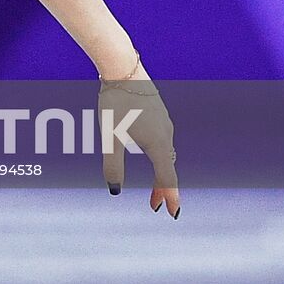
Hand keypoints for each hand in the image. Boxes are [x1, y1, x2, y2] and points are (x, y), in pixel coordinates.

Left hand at [98, 73, 181, 218]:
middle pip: (168, 167)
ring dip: (161, 170)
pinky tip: (150, 153)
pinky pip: (163, 139)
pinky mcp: (159, 112)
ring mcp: (165, 122)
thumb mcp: (110, 137)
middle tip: (155, 204)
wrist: (122, 69)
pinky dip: (159, 154)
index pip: (167, 177)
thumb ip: (113, 165)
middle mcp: (167, 134)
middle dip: (162, 187)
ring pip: (166, 152)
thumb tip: (114, 190)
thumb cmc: (115, 103)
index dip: (169, 196)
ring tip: (154, 184)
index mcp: (158, 144)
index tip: (172, 213)